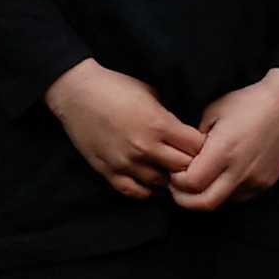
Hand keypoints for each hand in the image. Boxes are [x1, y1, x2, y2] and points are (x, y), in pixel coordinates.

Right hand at [46, 59, 198, 202]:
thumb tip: (186, 129)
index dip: (202, 146)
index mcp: (159, 124)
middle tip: (187, 159)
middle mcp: (145, 147)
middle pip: (183, 168)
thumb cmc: (114, 86)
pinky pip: (134, 192)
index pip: (197, 147)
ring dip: (167, 176)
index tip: (198, 143)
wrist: (76, 91)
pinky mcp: (108, 170)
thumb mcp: (150, 91)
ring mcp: (126, 162)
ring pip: (161, 183)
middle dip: (189, 164)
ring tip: (166, 168)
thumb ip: (169, 114)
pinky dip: (145, 189)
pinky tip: (148, 180)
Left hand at [168, 67, 278, 211]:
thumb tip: (179, 159)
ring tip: (199, 180)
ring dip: (205, 196)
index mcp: (223, 150)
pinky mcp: (265, 183)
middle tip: (177, 188)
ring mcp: (255, 179)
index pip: (191, 182)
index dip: (177, 181)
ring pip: (222, 202)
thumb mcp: (211, 113)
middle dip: (185, 199)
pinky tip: (220, 177)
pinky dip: (224, 192)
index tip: (173, 171)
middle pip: (205, 203)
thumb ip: (194, 141)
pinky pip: (238, 197)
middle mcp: (240, 170)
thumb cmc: (244, 104)